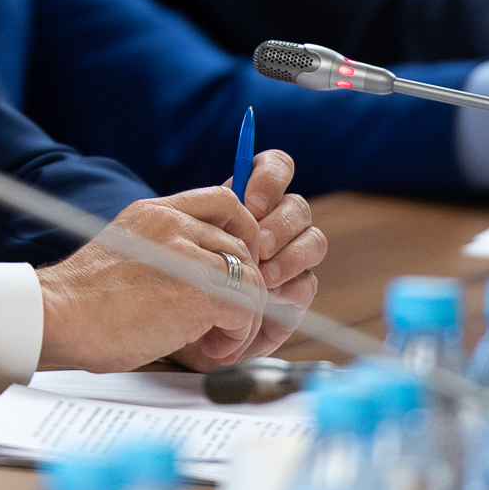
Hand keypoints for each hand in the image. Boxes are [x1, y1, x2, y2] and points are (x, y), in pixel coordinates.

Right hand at [36, 184, 265, 372]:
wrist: (58, 315)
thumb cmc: (83, 301)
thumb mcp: (126, 254)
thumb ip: (162, 251)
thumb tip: (202, 279)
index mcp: (154, 212)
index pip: (222, 201)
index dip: (243, 234)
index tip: (234, 270)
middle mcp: (173, 224)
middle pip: (243, 249)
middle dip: (246, 291)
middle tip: (226, 324)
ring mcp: (186, 255)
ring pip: (251, 280)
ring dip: (244, 319)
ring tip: (219, 342)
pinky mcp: (196, 291)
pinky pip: (245, 309)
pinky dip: (237, 336)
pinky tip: (212, 349)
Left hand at [188, 148, 323, 366]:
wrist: (174, 322)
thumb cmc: (174, 271)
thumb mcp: (182, 236)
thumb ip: (208, 214)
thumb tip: (233, 201)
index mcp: (250, 200)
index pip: (276, 167)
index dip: (271, 177)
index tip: (251, 202)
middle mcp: (276, 225)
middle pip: (298, 206)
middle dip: (280, 224)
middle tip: (259, 245)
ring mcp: (291, 259)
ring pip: (314, 240)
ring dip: (291, 256)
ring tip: (263, 276)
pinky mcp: (295, 295)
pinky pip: (307, 284)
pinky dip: (288, 291)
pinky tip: (265, 302)